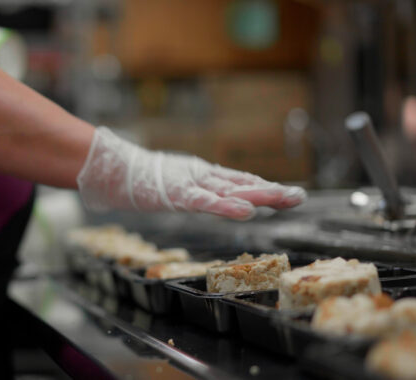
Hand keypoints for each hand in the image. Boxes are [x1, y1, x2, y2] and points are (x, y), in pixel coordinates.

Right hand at [76, 127, 306, 219]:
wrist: (116, 170)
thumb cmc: (145, 179)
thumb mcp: (177, 183)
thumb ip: (197, 190)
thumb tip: (216, 198)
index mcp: (203, 176)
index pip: (240, 182)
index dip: (265, 188)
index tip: (289, 194)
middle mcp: (203, 176)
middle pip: (243, 185)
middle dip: (272, 192)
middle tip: (299, 197)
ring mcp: (192, 183)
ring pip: (231, 190)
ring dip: (260, 196)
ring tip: (285, 198)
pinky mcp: (178, 193)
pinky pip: (205, 201)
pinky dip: (226, 206)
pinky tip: (245, 211)